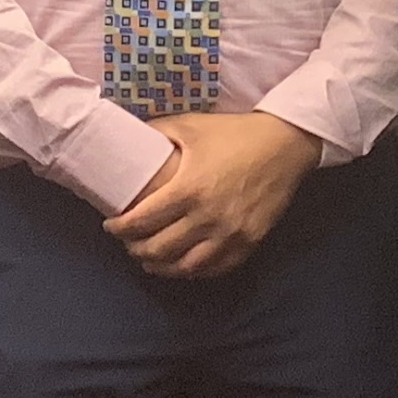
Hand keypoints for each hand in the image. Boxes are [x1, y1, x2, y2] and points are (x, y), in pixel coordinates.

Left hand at [107, 113, 321, 279]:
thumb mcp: (191, 125)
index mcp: (188, 189)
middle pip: (158, 250)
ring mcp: (231, 233)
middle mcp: (207, 217)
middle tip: (128, 241)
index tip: (111, 225)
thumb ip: (157, 132)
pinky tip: (183, 265)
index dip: (119, 228)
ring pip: (185, 267)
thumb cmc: (236, 133)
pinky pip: (216, 269)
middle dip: (135, 249)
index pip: (140, 222)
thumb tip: (129, 137)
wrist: (286, 143)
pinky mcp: (250, 241)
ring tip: (150, 260)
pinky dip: (194, 271)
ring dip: (161, 267)